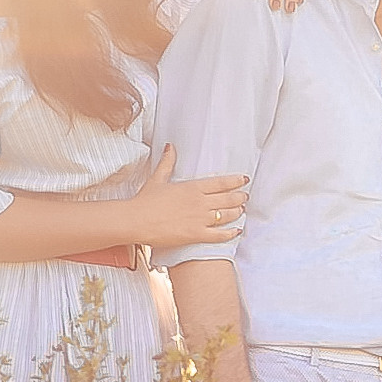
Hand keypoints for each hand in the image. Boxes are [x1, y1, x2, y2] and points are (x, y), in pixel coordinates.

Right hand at [126, 146, 246, 249]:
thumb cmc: (145, 201)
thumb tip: (170, 146)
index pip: (220, 182)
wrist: (136, 220)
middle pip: (228, 198)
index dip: (235, 181)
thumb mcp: (157, 178)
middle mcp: (200, 202)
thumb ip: (167, 162)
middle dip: (239, 197)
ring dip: (237, 212)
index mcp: (192, 187)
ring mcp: (200, 219)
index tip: (244, 179)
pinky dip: (231, 233)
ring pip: (227, 215)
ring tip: (242, 210)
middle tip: (245, 196)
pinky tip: (237, 230)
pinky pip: (220, 235)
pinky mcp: (196, 235)